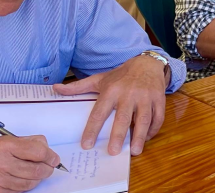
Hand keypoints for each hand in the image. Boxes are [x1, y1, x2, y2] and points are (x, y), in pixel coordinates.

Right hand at [0, 136, 59, 192]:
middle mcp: (1, 163)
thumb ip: (25, 142)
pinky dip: (24, 186)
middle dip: (47, 169)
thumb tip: (45, 147)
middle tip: (50, 168)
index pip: (38, 152)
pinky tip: (23, 180)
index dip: (50, 156)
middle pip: (36, 170)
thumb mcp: (1, 141)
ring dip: (37, 179)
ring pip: (29, 183)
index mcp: (5, 146)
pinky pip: (18, 191)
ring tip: (37, 174)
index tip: (54, 158)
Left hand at [53, 54, 168, 155]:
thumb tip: (55, 89)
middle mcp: (129, 93)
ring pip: (143, 119)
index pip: (100, 112)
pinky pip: (157, 117)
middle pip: (123, 117)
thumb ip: (78, 87)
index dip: (92, 129)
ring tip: (134, 151)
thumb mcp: (100, 79)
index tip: (86, 145)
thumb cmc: (121, 75)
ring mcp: (145, 96)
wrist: (147, 63)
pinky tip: (145, 139)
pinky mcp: (159, 99)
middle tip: (112, 151)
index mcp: (112, 90)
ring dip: (139, 136)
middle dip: (118, 135)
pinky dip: (153, 130)